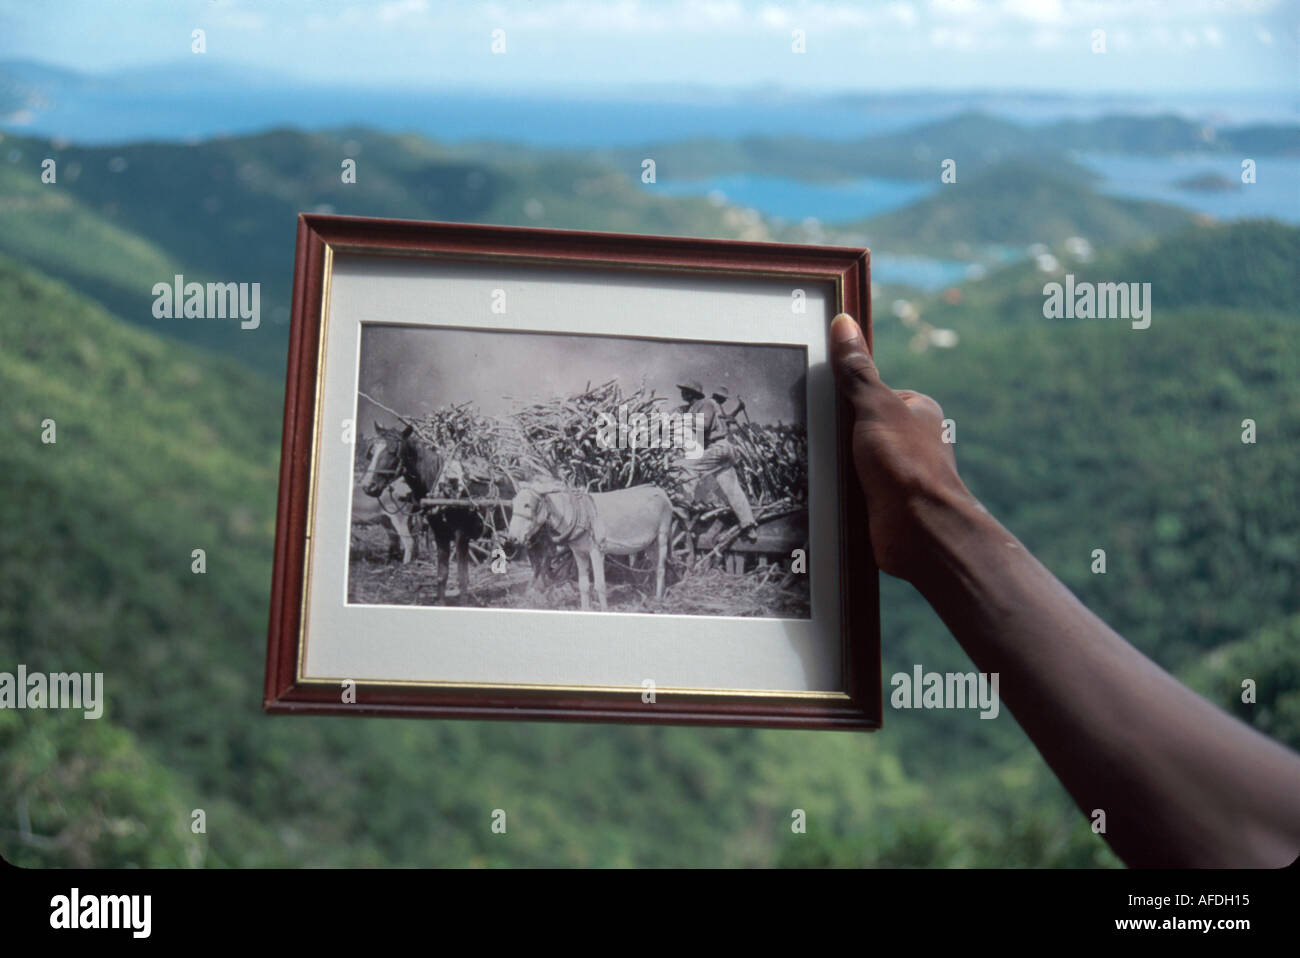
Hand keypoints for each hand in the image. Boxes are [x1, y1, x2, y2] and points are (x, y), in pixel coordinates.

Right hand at [830, 313, 979, 580]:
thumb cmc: (905, 463)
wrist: (919, 531)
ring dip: (833, 465)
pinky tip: (820, 492)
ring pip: (852, 460)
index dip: (844, 396)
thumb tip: (843, 323)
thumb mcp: (874, 406)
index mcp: (917, 411)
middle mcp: (910, 441)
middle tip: (809, 433)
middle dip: (835, 433)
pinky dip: (837, 491)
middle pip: (858, 427)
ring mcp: (897, 473)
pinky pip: (851, 489)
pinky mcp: (884, 503)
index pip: (871, 392)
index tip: (819, 398)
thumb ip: (856, 370)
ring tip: (810, 464)